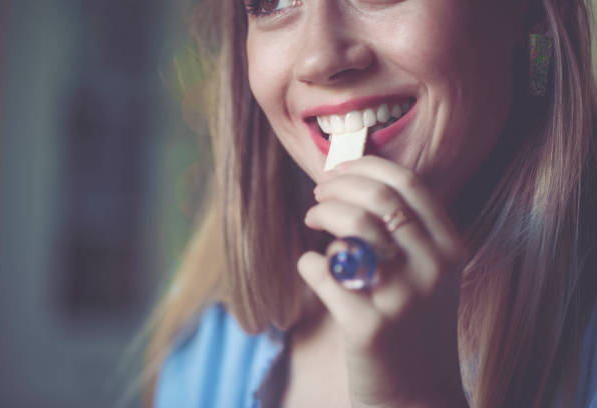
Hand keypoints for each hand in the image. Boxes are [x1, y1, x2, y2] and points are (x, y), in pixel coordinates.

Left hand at [299, 156, 468, 407]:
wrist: (416, 394)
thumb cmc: (414, 324)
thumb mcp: (429, 273)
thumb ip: (405, 231)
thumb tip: (353, 182)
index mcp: (450, 248)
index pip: (408, 184)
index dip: (366, 166)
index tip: (339, 169)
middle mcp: (432, 269)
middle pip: (377, 200)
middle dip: (338, 186)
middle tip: (319, 194)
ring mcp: (402, 298)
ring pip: (352, 228)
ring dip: (322, 214)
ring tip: (312, 220)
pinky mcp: (368, 326)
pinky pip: (324, 272)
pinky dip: (309, 261)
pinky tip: (312, 266)